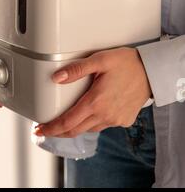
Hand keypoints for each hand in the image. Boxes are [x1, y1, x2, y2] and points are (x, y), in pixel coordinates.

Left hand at [34, 47, 151, 137]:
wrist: (151, 70)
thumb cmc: (126, 63)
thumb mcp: (99, 60)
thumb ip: (76, 69)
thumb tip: (56, 78)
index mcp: (96, 102)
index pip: (68, 122)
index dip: (52, 128)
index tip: (40, 129)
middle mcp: (105, 115)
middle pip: (76, 130)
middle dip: (58, 131)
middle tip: (45, 129)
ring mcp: (115, 120)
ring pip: (89, 129)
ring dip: (75, 127)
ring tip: (65, 121)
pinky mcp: (124, 120)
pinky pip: (103, 126)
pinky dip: (92, 123)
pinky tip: (89, 115)